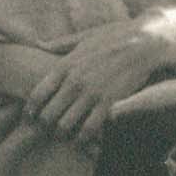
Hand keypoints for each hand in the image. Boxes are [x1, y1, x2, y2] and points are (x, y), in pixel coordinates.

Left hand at [24, 17, 175, 141]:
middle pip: (47, 115)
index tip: (31, 117)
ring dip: (64, 134)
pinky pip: (88, 130)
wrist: (145, 42)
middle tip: (50, 129)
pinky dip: (84, 137)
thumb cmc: (115, 37)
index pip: (37, 95)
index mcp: (64, 66)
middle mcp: (74, 82)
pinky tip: (85, 137)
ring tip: (67, 135)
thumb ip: (60, 44)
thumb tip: (39, 43)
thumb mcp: (84, 37)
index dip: (30, 111)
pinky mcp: (109, 104)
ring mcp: (91, 94)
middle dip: (46, 125)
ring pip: (65, 126)